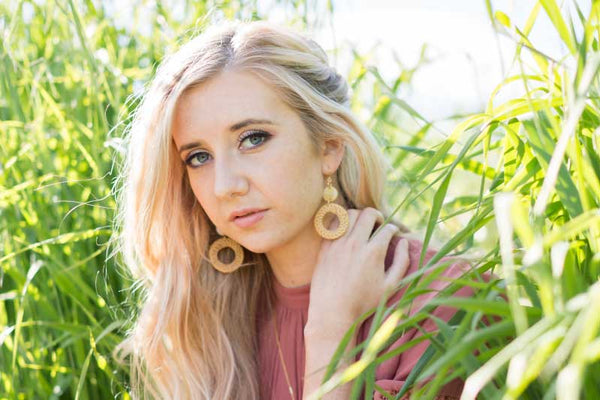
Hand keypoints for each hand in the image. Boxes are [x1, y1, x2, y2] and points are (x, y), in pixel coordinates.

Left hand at [306, 207, 409, 333]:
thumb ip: (402, 261)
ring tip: (363, 226)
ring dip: (359, 216)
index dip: (393, 229)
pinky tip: (346, 232)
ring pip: (349, 214)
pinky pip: (333, 224)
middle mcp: (355, 244)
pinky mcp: (324, 247)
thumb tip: (404, 241)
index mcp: (373, 253)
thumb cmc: (364, 302)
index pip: (387, 228)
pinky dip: (342, 223)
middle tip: (379, 225)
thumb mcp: (390, 286)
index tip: (393, 234)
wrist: (333, 313)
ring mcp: (337, 244)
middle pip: (368, 214)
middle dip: (378, 216)